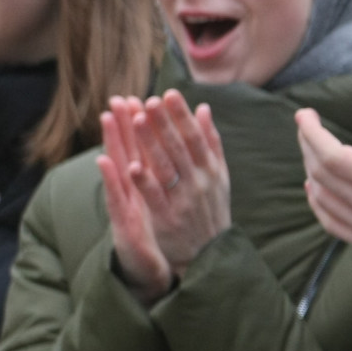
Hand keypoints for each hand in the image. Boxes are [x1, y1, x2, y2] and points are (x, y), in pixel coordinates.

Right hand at [99, 98, 173, 297]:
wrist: (152, 271)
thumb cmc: (158, 233)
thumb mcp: (163, 201)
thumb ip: (163, 174)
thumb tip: (166, 149)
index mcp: (145, 185)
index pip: (140, 149)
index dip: (136, 124)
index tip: (134, 97)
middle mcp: (132, 192)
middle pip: (126, 152)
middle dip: (122, 125)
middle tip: (116, 97)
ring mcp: (125, 206)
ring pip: (118, 169)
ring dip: (113, 142)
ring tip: (109, 117)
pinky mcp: (123, 224)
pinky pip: (116, 199)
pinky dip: (111, 180)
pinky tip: (105, 162)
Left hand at [128, 92, 231, 276]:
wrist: (210, 256)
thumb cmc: (211, 211)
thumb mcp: (220, 177)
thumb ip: (212, 143)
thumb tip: (204, 109)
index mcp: (211, 170)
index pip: (196, 137)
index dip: (182, 116)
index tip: (169, 94)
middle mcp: (199, 183)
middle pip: (179, 148)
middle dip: (164, 123)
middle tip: (150, 100)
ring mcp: (183, 202)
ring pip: (165, 168)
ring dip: (151, 144)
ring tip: (136, 121)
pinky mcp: (167, 220)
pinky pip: (155, 198)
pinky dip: (144, 182)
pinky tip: (131, 166)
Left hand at [297, 83, 351, 259]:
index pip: (330, 154)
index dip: (311, 132)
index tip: (305, 114)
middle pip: (320, 173)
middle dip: (308, 145)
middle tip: (308, 127)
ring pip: (321, 197)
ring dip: (312, 170)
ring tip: (316, 151)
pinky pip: (330, 222)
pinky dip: (317, 200)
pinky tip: (317, 184)